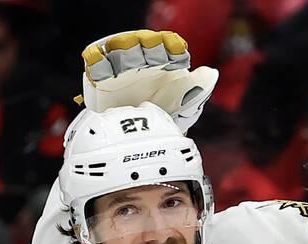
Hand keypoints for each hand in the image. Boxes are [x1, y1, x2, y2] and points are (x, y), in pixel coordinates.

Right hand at [79, 29, 217, 132]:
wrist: (137, 137)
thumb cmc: (163, 115)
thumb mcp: (184, 105)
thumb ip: (198, 88)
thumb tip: (212, 73)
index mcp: (163, 61)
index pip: (168, 44)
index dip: (173, 46)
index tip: (179, 56)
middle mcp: (142, 59)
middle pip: (144, 42)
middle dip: (151, 47)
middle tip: (156, 58)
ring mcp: (120, 65)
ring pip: (121, 45)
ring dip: (127, 49)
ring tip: (132, 61)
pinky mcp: (99, 76)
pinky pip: (95, 61)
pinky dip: (96, 57)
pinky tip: (102, 60)